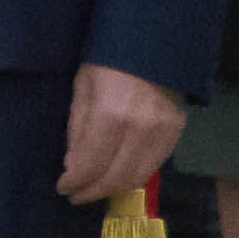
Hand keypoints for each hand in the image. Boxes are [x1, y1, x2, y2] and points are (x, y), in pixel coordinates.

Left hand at [57, 63, 184, 202]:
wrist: (155, 42)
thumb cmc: (109, 59)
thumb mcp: (83, 88)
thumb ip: (78, 129)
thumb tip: (73, 165)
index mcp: (110, 115)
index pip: (91, 166)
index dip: (74, 182)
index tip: (62, 187)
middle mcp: (139, 130)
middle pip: (114, 178)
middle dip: (91, 191)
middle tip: (76, 195)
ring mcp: (162, 133)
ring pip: (136, 178)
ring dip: (112, 188)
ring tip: (95, 187)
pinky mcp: (176, 133)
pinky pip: (154, 166)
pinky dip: (133, 175)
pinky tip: (119, 172)